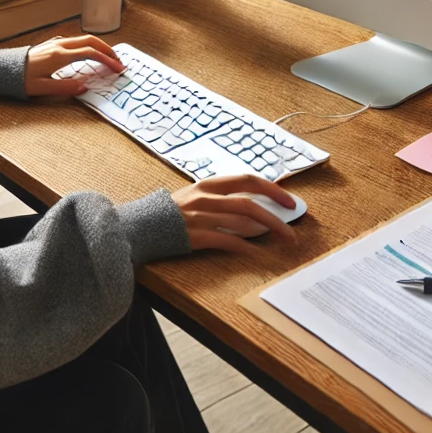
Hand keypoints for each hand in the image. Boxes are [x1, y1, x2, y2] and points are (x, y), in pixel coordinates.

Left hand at [23, 34, 124, 96]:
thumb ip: (65, 88)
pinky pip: (75, 41)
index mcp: (59, 56)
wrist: (1, 69)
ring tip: (108, 58)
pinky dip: (88, 46)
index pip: (90, 53)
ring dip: (99, 47)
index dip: (107, 60)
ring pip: (83, 39)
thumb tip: (84, 87)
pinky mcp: (51, 45)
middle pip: (90, 40)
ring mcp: (55, 43)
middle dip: (108, 49)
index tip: (117, 68)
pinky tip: (89, 54)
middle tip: (118, 61)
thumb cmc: (19, 79)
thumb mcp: (41, 88)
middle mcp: (59, 46)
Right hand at [172, 174, 299, 254]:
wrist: (139, 226)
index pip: (247, 179)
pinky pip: (225, 240)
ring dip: (266, 231)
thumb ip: (221, 199)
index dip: (272, 189)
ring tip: (283, 240)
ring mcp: (199, 216)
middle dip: (275, 216)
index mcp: (208, 183)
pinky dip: (244, 246)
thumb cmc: (171, 213)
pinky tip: (256, 253)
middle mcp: (206, 197)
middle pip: (248, 202)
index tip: (290, 201)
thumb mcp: (196, 196)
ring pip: (240, 221)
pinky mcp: (193, 236)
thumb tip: (254, 209)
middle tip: (292, 230)